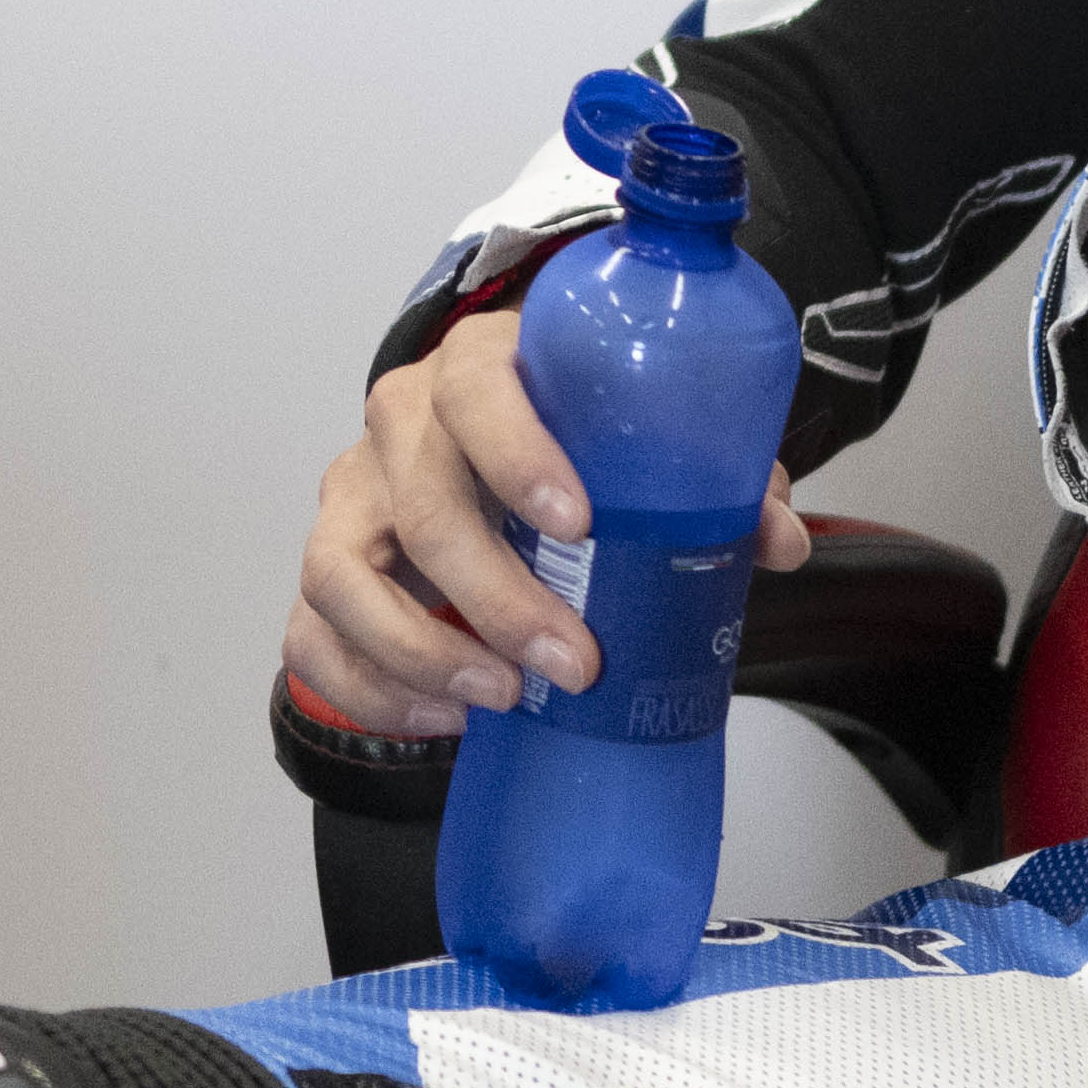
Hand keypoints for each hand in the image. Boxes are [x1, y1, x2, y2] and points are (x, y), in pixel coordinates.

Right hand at [283, 305, 812, 737]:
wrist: (493, 444)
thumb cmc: (570, 440)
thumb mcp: (645, 440)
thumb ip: (714, 481)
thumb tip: (776, 542)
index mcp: (476, 368)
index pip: (477, 391)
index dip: (518, 454)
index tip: (578, 523)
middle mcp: (399, 425)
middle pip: (419, 504)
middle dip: (496, 596)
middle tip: (572, 662)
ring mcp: (351, 498)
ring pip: (338, 575)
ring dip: (418, 651)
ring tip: (499, 698)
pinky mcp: (328, 569)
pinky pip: (312, 637)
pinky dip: (373, 689)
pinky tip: (445, 718)